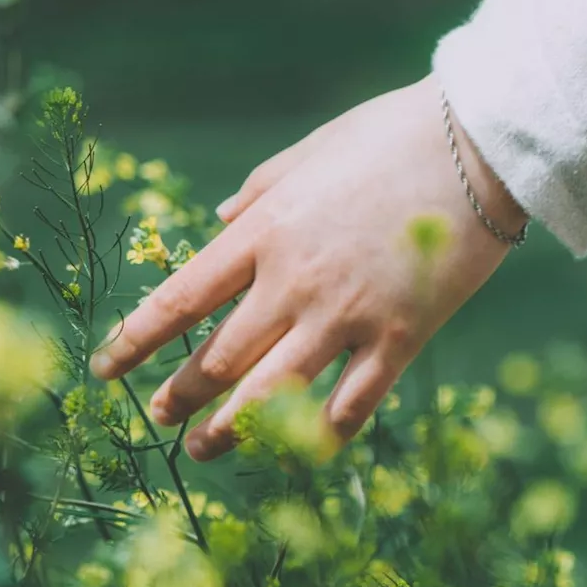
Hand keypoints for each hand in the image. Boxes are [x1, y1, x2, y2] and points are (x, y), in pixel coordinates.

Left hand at [90, 75, 526, 460]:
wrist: (480, 146)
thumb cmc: (388, 138)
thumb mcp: (306, 154)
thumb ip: (256, 195)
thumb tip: (220, 223)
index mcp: (263, 232)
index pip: (179, 299)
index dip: (134, 340)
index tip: (105, 368)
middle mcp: (293, 281)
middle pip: (218, 357)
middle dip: (178, 394)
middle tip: (159, 415)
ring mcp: (346, 315)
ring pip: (271, 393)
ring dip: (230, 430)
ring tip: (202, 449)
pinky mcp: (399, 338)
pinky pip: (351, 404)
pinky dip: (321, 434)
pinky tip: (300, 449)